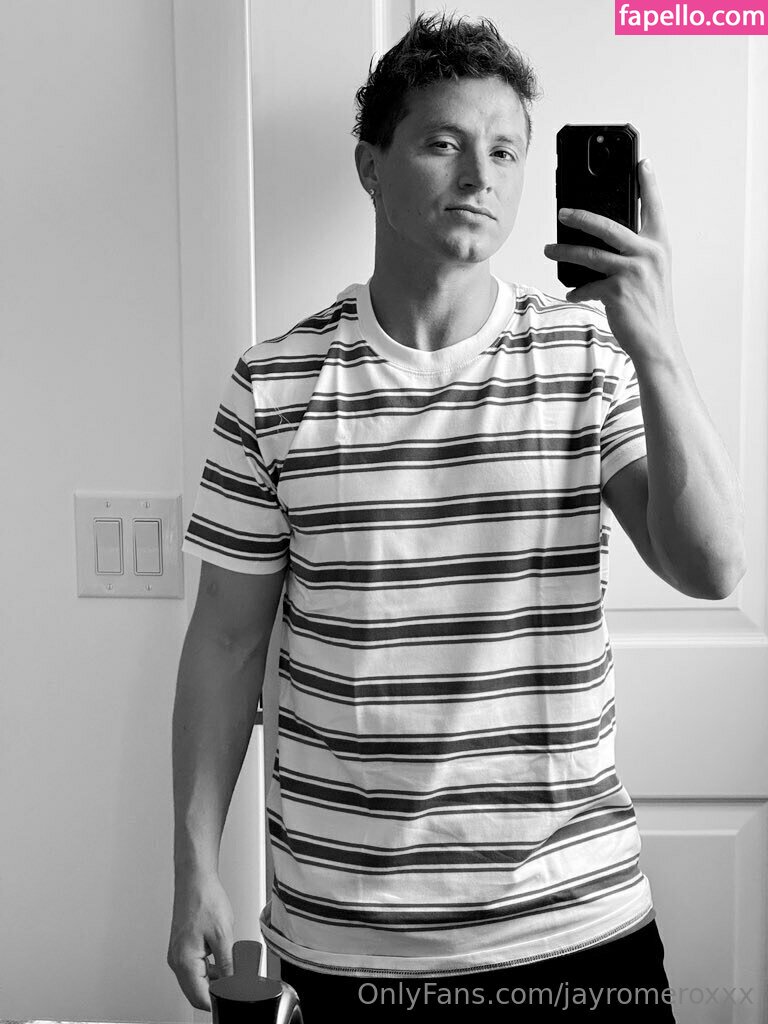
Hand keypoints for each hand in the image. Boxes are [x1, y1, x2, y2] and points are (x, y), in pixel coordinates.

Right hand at [167, 871, 235, 1011]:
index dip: (219, 1002)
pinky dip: (211, 969)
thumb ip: (228, 965)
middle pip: (197, 992)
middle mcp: (177, 960)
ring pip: (197, 980)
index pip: (200, 998)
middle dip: (217, 992)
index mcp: (184, 961)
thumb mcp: (223, 935)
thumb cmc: (205, 900)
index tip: (234, 998)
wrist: (195, 879)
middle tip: (237, 984)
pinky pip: (196, 968)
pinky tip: (225, 960)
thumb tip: (233, 986)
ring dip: (215, 980)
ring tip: (234, 970)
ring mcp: (178, 954)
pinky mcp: (183, 947)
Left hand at [543, 159, 681, 366]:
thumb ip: (634, 254)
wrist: (656, 342)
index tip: (642, 163)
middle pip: (608, 226)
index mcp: (659, 246)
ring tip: (549, 250)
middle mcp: (649, 254)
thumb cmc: (650, 307)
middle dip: (581, 216)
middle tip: (563, 212)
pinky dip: (578, 290)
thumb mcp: (649, 274)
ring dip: (565, 251)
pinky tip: (572, 292)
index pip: (653, 208)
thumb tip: (601, 242)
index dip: (648, 184)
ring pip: (590, 254)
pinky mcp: (618, 291)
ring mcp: (634, 272)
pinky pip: (588, 285)